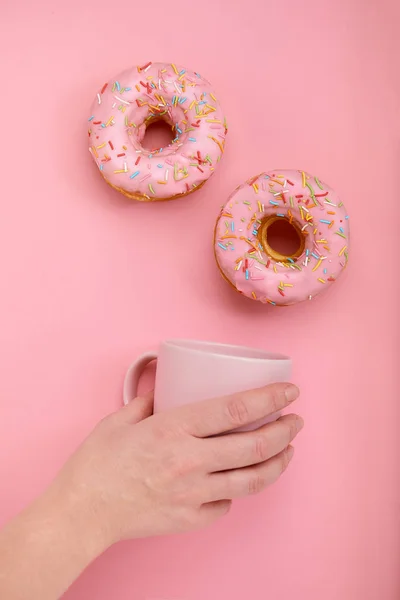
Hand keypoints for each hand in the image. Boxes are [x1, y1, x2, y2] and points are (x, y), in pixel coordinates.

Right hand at [50, 383, 302, 547]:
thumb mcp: (119, 420)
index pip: (236, 410)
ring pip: (252, 480)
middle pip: (255, 446)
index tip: (290, 391)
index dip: (270, 398)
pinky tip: (239, 479)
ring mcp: (194, 493)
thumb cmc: (97, 464)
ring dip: (277, 462)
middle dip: (285, 431)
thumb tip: (163, 390)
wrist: (82, 512)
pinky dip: (237, 490)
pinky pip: (227, 503)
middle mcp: (190, 461)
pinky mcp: (191, 518)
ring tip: (287, 450)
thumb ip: (148, 401)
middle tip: (296, 421)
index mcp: (174, 429)